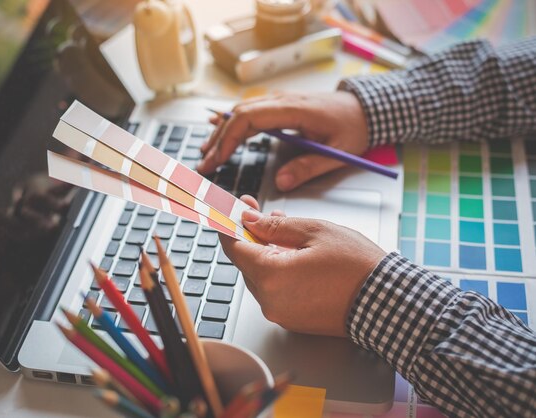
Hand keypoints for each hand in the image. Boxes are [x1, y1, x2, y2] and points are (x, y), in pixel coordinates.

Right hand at [197, 92, 368, 191]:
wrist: (364, 108)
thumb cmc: (353, 127)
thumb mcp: (337, 152)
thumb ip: (308, 167)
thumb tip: (280, 182)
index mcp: (293, 109)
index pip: (249, 117)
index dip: (229, 137)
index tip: (218, 158)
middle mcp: (282, 101)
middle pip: (238, 114)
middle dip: (218, 139)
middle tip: (205, 164)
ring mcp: (279, 101)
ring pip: (240, 112)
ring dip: (221, 132)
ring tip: (206, 153)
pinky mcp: (279, 106)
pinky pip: (249, 112)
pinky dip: (232, 125)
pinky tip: (220, 135)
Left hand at [219, 196, 385, 336]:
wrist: (387, 301)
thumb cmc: (357, 266)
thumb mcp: (315, 231)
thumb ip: (275, 225)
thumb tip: (250, 220)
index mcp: (272, 276)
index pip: (234, 247)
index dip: (229, 224)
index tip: (230, 210)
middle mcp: (270, 300)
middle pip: (246, 262)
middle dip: (251, 235)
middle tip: (261, 212)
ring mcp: (281, 313)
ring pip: (260, 276)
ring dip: (266, 252)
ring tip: (286, 232)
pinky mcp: (292, 320)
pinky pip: (275, 290)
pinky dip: (278, 271)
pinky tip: (294, 255)